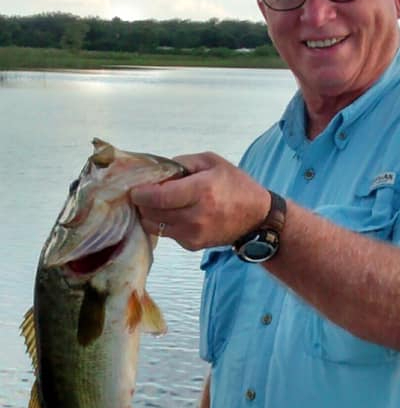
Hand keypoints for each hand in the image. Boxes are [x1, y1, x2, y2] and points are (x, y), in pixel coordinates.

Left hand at [131, 152, 270, 249]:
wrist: (257, 218)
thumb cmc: (235, 186)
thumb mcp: (212, 162)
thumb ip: (182, 162)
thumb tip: (157, 170)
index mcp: (201, 191)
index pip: (158, 196)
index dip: (140, 192)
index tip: (135, 187)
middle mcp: (195, 215)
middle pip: (151, 212)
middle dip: (142, 202)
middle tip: (142, 192)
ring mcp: (193, 234)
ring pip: (154, 226)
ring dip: (149, 214)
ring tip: (155, 202)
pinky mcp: (192, 245)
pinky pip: (166, 234)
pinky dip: (163, 223)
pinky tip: (172, 213)